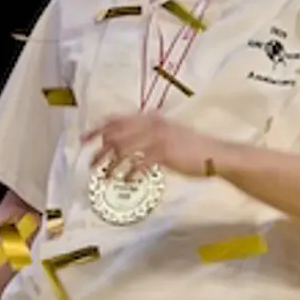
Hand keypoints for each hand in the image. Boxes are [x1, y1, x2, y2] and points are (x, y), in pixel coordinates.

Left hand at [83, 113, 222, 179]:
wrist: (215, 154)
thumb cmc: (191, 147)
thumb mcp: (167, 135)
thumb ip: (147, 135)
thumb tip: (124, 143)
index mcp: (150, 118)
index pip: (117, 120)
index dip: (98, 128)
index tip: (84, 139)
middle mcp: (151, 124)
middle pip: (116, 134)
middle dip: (100, 149)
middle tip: (90, 163)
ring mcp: (158, 137)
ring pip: (124, 149)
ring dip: (112, 164)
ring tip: (105, 176)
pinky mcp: (165, 152)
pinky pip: (140, 163)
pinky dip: (131, 173)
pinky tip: (127, 180)